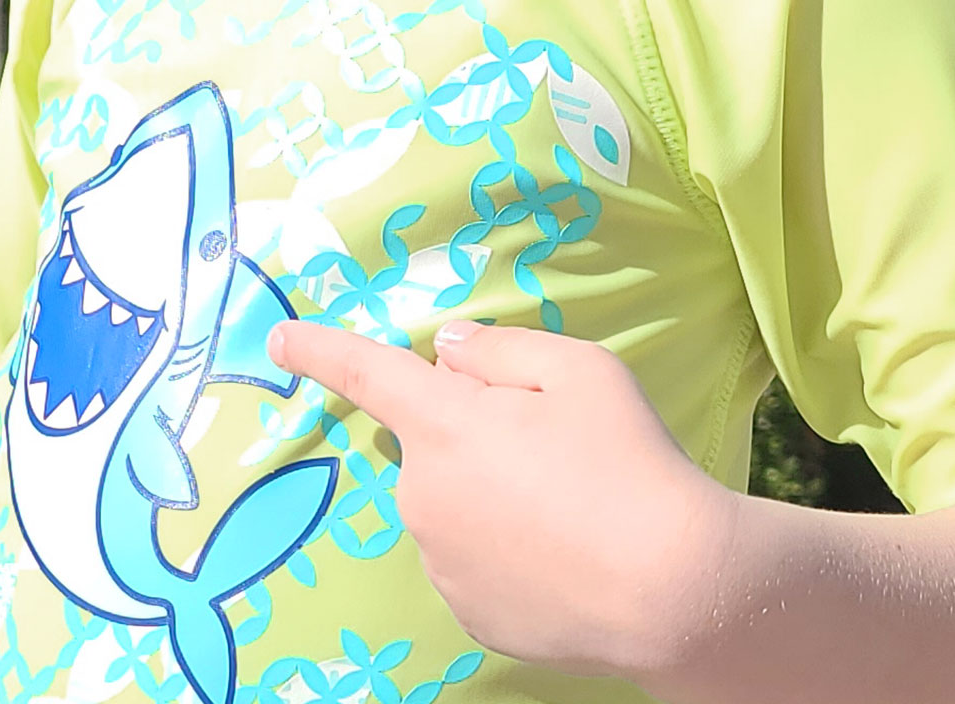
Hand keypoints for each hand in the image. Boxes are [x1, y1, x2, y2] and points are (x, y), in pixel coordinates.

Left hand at [267, 319, 739, 680]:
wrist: (676, 591)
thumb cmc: (627, 462)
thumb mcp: (578, 369)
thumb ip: (501, 350)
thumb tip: (449, 354)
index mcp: (442, 424)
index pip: (365, 372)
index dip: (318, 349)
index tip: (278, 338)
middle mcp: (423, 495)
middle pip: (435, 440)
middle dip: (475, 431)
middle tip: (553, 443)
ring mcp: (441, 564)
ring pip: (454, 501)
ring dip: (490, 492)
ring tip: (571, 506)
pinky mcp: (470, 615)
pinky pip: (473, 558)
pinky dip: (506, 548)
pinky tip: (562, 553)